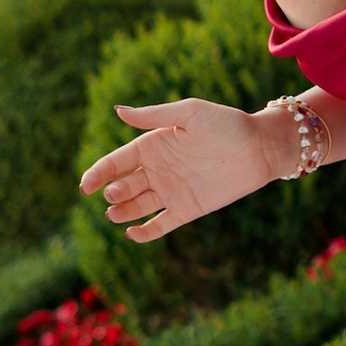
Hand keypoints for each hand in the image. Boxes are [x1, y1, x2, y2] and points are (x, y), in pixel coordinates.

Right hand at [80, 99, 285, 242]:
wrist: (260, 147)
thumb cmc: (226, 124)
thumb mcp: (189, 114)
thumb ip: (154, 116)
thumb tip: (118, 111)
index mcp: (153, 145)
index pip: (116, 162)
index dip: (98, 173)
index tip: (86, 186)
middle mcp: (157, 170)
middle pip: (124, 185)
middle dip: (114, 193)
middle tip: (114, 195)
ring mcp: (171, 191)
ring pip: (137, 207)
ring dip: (122, 212)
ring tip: (115, 214)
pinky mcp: (186, 210)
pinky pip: (159, 225)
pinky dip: (144, 233)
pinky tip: (131, 234)